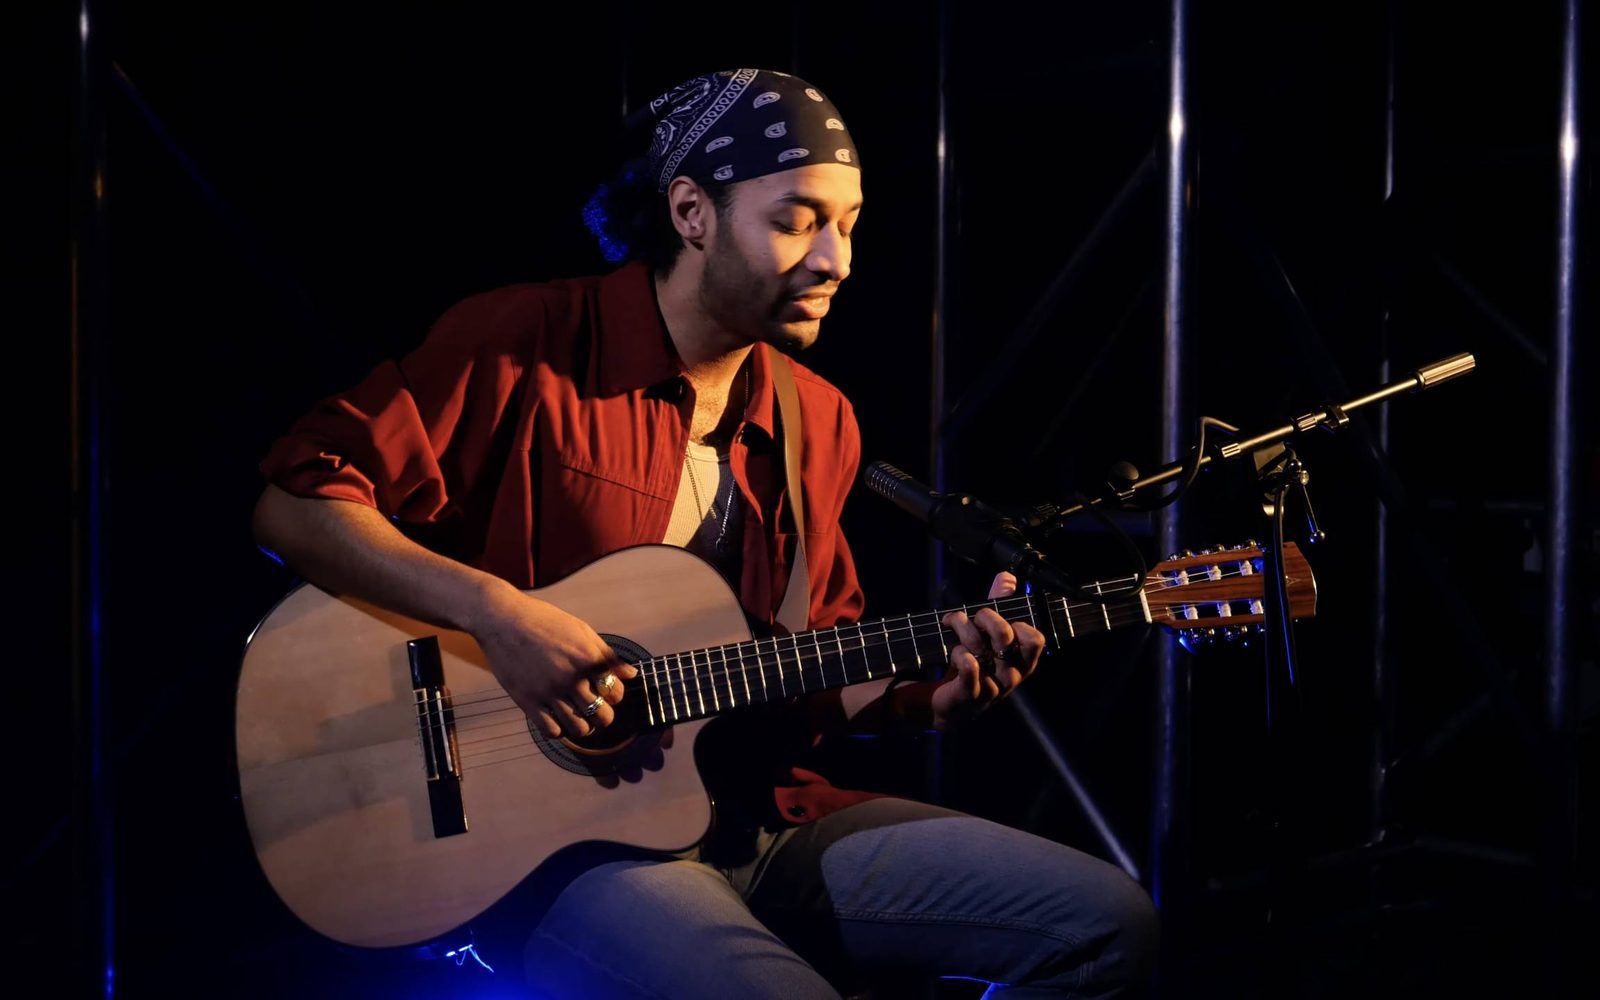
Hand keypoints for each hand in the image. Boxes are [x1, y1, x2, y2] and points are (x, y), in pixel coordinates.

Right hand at [471, 582, 636, 738]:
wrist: (503, 619)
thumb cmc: (545, 621)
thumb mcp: (582, 631)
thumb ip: (607, 655)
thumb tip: (632, 674)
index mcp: (588, 659)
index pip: (617, 693)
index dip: (615, 695)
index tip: (605, 691)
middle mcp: (571, 678)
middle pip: (603, 716)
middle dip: (603, 715)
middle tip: (595, 708)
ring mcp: (549, 692)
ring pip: (580, 729)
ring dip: (584, 726)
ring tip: (578, 716)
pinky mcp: (527, 701)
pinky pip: (552, 731)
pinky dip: (559, 730)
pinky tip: (556, 717)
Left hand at [930, 571, 1045, 729]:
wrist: (951, 705)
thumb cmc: (975, 666)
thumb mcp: (989, 636)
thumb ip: (1000, 606)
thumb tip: (1007, 578)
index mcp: (1022, 662)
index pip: (1035, 640)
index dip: (1018, 623)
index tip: (1001, 618)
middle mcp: (1011, 676)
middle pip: (1005, 636)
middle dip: (985, 617)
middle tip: (973, 617)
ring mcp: (992, 687)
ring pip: (979, 647)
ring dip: (963, 630)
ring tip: (953, 626)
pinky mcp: (970, 695)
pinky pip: (969, 667)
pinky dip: (959, 653)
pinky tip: (955, 653)